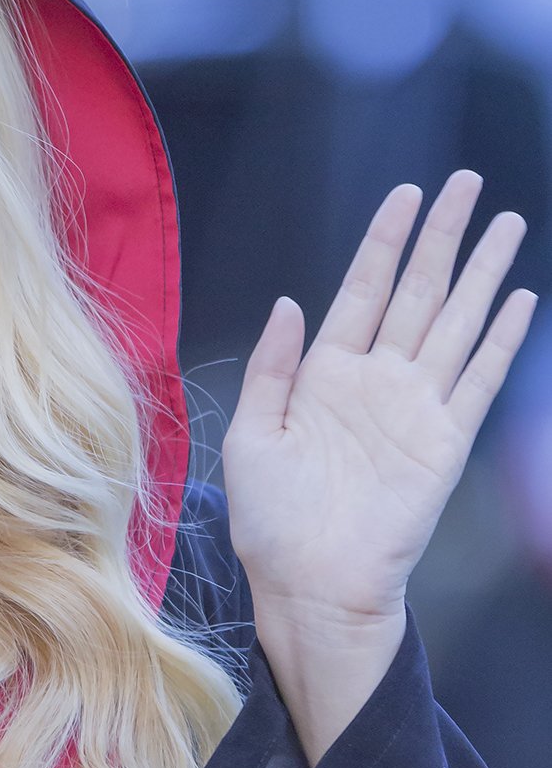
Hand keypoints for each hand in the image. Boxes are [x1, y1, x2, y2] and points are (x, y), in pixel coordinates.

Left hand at [223, 171, 535, 762]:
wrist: (309, 585)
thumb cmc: (271, 522)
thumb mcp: (250, 437)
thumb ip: (271, 368)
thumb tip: (288, 302)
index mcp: (325, 375)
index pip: (362, 290)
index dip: (385, 240)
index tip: (407, 193)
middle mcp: (376, 381)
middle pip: (417, 291)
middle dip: (443, 236)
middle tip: (468, 182)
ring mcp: (415, 408)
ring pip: (455, 322)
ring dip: (481, 273)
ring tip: (506, 223)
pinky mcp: (445, 441)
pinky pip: (478, 379)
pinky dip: (499, 339)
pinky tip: (517, 299)